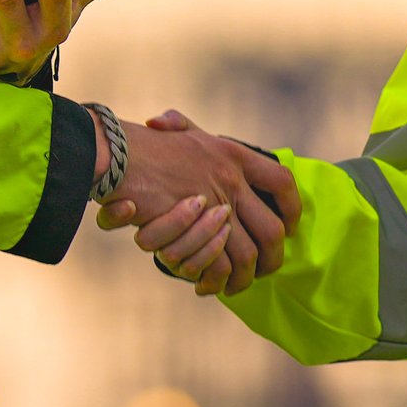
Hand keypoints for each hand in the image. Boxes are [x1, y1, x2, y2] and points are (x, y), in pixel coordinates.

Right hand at [109, 113, 296, 296]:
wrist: (115, 152)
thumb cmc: (138, 146)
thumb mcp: (170, 131)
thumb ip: (179, 127)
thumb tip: (168, 121)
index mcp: (232, 154)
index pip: (282, 182)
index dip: (292, 207)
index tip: (290, 225)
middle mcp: (231, 179)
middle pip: (272, 230)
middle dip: (274, 257)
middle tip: (267, 269)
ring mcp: (215, 205)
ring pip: (246, 254)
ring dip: (245, 276)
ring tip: (237, 285)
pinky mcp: (195, 232)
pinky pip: (219, 265)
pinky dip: (217, 280)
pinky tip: (211, 285)